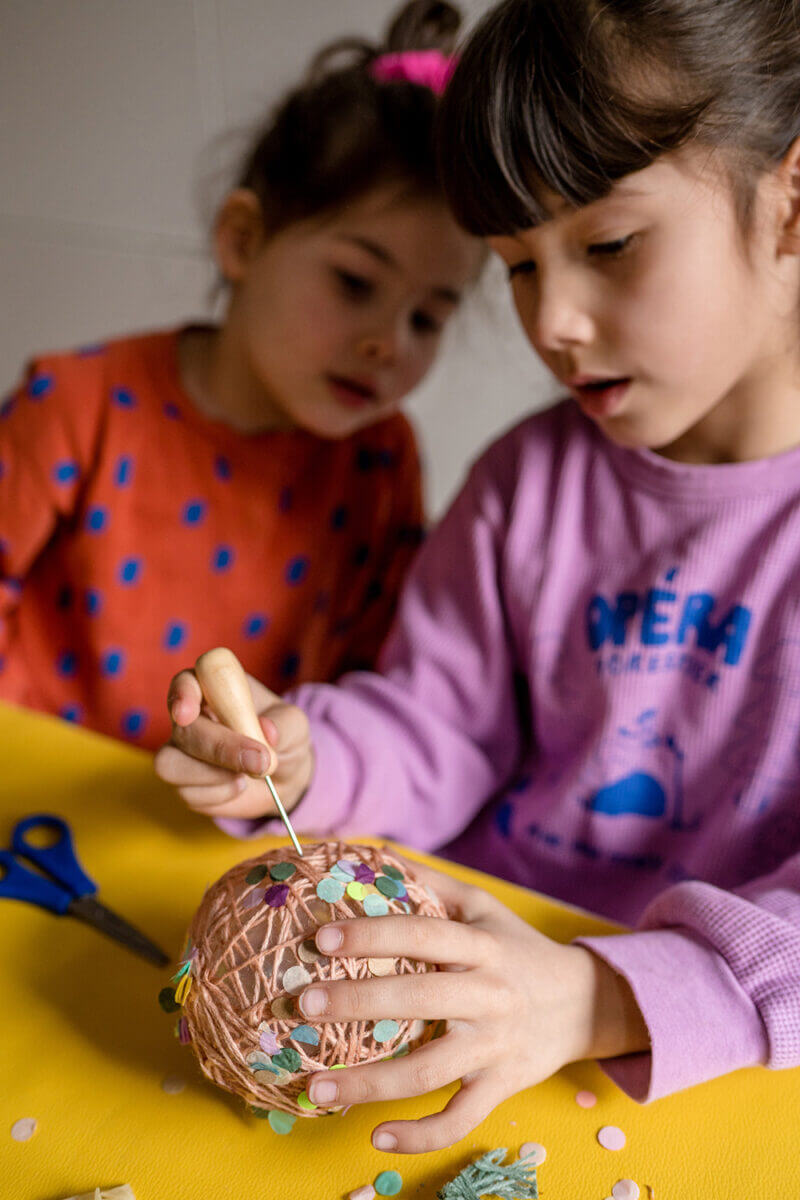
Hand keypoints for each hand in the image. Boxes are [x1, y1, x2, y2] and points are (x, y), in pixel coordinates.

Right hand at [153, 667, 312, 818]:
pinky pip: (188, 793)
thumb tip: (266, 729)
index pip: (186, 681)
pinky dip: (220, 794)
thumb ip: (283, 724)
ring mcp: (180, 751)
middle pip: (182, 728)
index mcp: (213, 688)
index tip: (188, 713)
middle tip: (260, 761)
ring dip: (214, 775)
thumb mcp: (294, 724)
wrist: (280, 775)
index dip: (182, 694)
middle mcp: (189, 716)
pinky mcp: (182, 783)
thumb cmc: (282, 737)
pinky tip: (239, 785)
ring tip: (251, 773)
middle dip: (219, 747)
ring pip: (171, 764)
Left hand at [300, 857, 648, 1153]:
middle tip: (302, 1006)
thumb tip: (373, 854)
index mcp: (482, 946)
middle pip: (419, 1001)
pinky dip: (420, 1136)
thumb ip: (430, 883)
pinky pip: (459, 1119)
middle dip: (356, 1004)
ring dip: (369, 1084)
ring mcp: (495, 1046)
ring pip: (429, 1071)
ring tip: (314, 1088)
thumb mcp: (482, 907)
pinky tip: (376, 1137)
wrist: (584, 1002)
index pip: (423, 934)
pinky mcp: (502, 1087)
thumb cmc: (517, 948)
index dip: (372, 935)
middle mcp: (490, 995)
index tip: (321, 939)